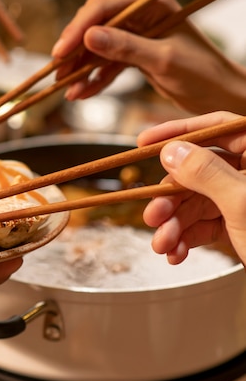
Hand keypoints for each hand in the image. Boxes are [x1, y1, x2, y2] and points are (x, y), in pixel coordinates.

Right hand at [51, 0, 245, 114]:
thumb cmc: (202, 73)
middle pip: (94, 26)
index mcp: (151, 5)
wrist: (219, 95)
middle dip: (74, 51)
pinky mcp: (133, 56)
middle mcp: (140, 16)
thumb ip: (124, 47)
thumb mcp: (162, 59)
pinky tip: (82, 94)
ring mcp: (135, 36)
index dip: (77, 30)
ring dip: (80, 70)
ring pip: (96, 49)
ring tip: (67, 90)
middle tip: (58, 72)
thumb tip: (88, 37)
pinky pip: (106, 65)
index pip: (103, 8)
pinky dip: (93, 80)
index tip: (60, 52)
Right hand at [139, 111, 245, 264]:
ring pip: (197, 202)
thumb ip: (206, 172)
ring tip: (163, 245)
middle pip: (198, 172)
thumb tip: (173, 150)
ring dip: (174, 225)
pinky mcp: (241, 224)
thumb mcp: (242, 204)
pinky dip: (187, 238)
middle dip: (170, 199)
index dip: (178, 131)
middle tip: (152, 215)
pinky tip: (176, 252)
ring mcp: (245, 199)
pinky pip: (205, 224)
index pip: (218, 128)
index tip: (145, 141)